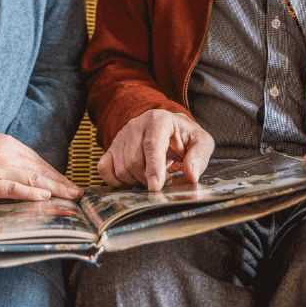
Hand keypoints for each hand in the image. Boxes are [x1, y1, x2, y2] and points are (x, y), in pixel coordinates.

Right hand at [0, 131, 82, 201]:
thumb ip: (7, 152)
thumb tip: (24, 164)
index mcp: (8, 143)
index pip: (38, 161)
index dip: (55, 173)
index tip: (68, 182)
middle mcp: (6, 154)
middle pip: (39, 170)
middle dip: (61, 182)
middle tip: (78, 192)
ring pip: (32, 179)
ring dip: (54, 188)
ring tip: (70, 196)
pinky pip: (12, 188)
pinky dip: (29, 192)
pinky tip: (43, 196)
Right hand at [98, 109, 214, 190]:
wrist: (167, 127)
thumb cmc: (183, 135)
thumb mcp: (200, 141)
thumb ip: (200, 156)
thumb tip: (191, 175)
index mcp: (158, 120)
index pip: (152, 144)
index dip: (153, 167)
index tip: (155, 186)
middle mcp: (135, 125)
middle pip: (134, 160)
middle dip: (148, 179)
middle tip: (164, 180)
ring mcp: (121, 136)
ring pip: (121, 167)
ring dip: (136, 181)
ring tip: (152, 178)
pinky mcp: (112, 147)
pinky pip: (104, 168)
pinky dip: (116, 181)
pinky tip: (132, 181)